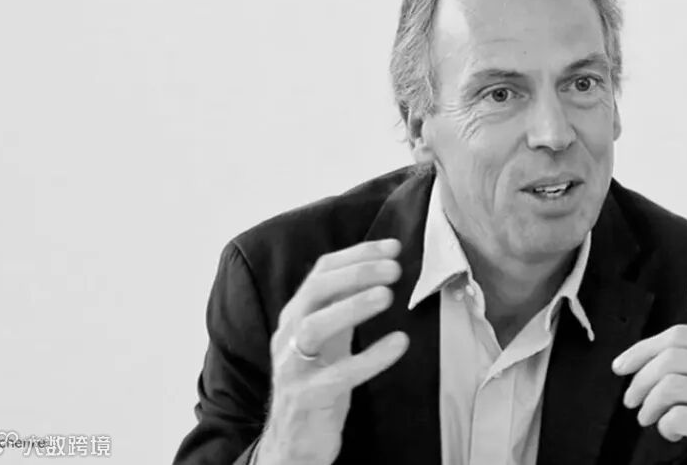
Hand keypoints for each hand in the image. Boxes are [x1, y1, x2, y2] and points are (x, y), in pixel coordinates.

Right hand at [256, 239, 409, 464]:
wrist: (293, 440)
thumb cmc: (318, 383)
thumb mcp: (330, 339)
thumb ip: (346, 306)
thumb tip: (381, 267)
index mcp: (296, 315)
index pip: (322, 271)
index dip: (358, 254)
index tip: (394, 246)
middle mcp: (288, 335)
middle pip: (315, 291)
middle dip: (355, 273)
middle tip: (395, 268)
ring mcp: (293, 367)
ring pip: (313, 327)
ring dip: (351, 307)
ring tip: (387, 296)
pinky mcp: (306, 398)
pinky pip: (337, 375)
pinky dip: (370, 358)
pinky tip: (398, 343)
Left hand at [611, 274, 686, 464]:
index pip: (679, 336)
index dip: (642, 350)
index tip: (622, 366)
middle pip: (670, 359)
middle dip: (640, 380)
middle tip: (631, 399)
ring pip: (670, 387)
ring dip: (649, 406)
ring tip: (648, 417)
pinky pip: (679, 417)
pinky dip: (665, 427)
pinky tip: (672, 433)